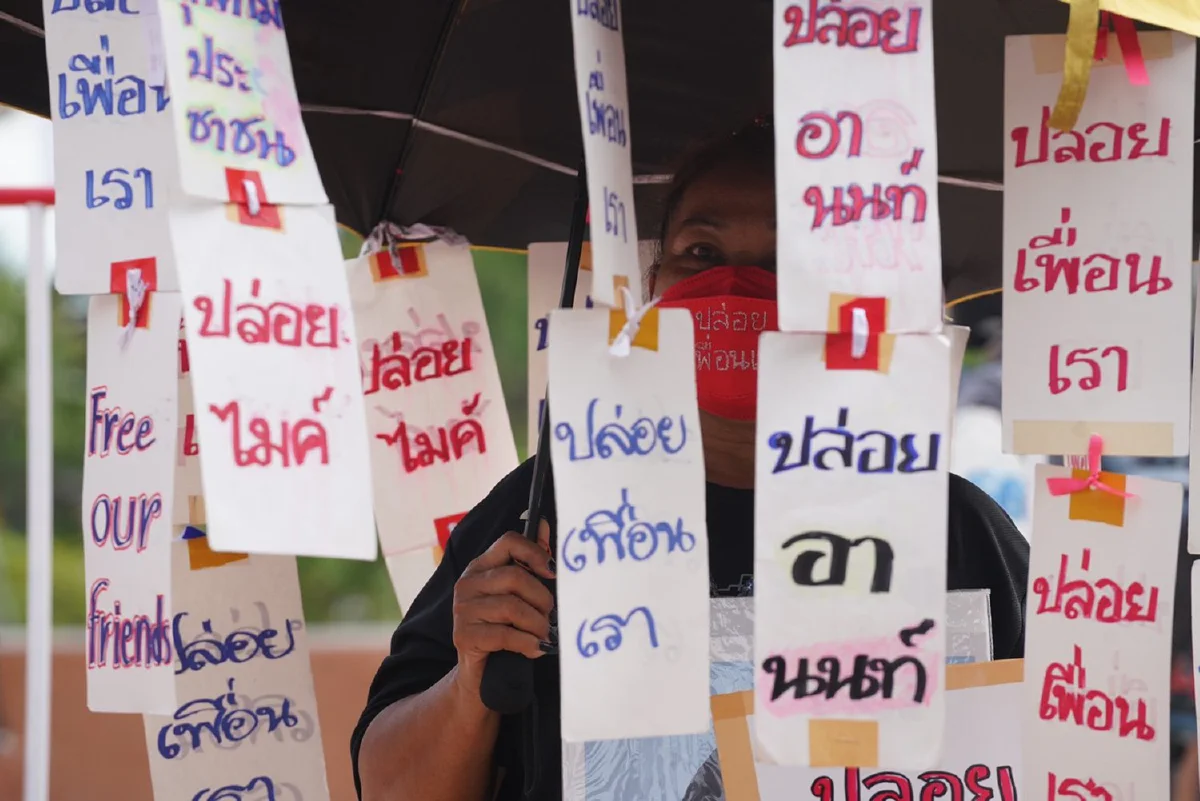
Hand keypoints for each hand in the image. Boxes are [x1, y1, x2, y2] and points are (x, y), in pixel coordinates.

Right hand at [452, 519, 554, 694]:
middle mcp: (468, 583)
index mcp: (481, 566)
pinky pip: (504, 634)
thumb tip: (543, 524)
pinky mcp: (463, 636)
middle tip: (551, 617)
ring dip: (537, 624)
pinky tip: (535, 649)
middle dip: (541, 598)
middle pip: (514, 577)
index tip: (553, 571)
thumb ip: (530, 562)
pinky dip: (527, 643)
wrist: (481, 676)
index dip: (535, 552)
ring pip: (511, 607)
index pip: (508, 542)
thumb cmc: (505, 629)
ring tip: (545, 635)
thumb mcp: (519, 595)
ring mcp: (462, 609)